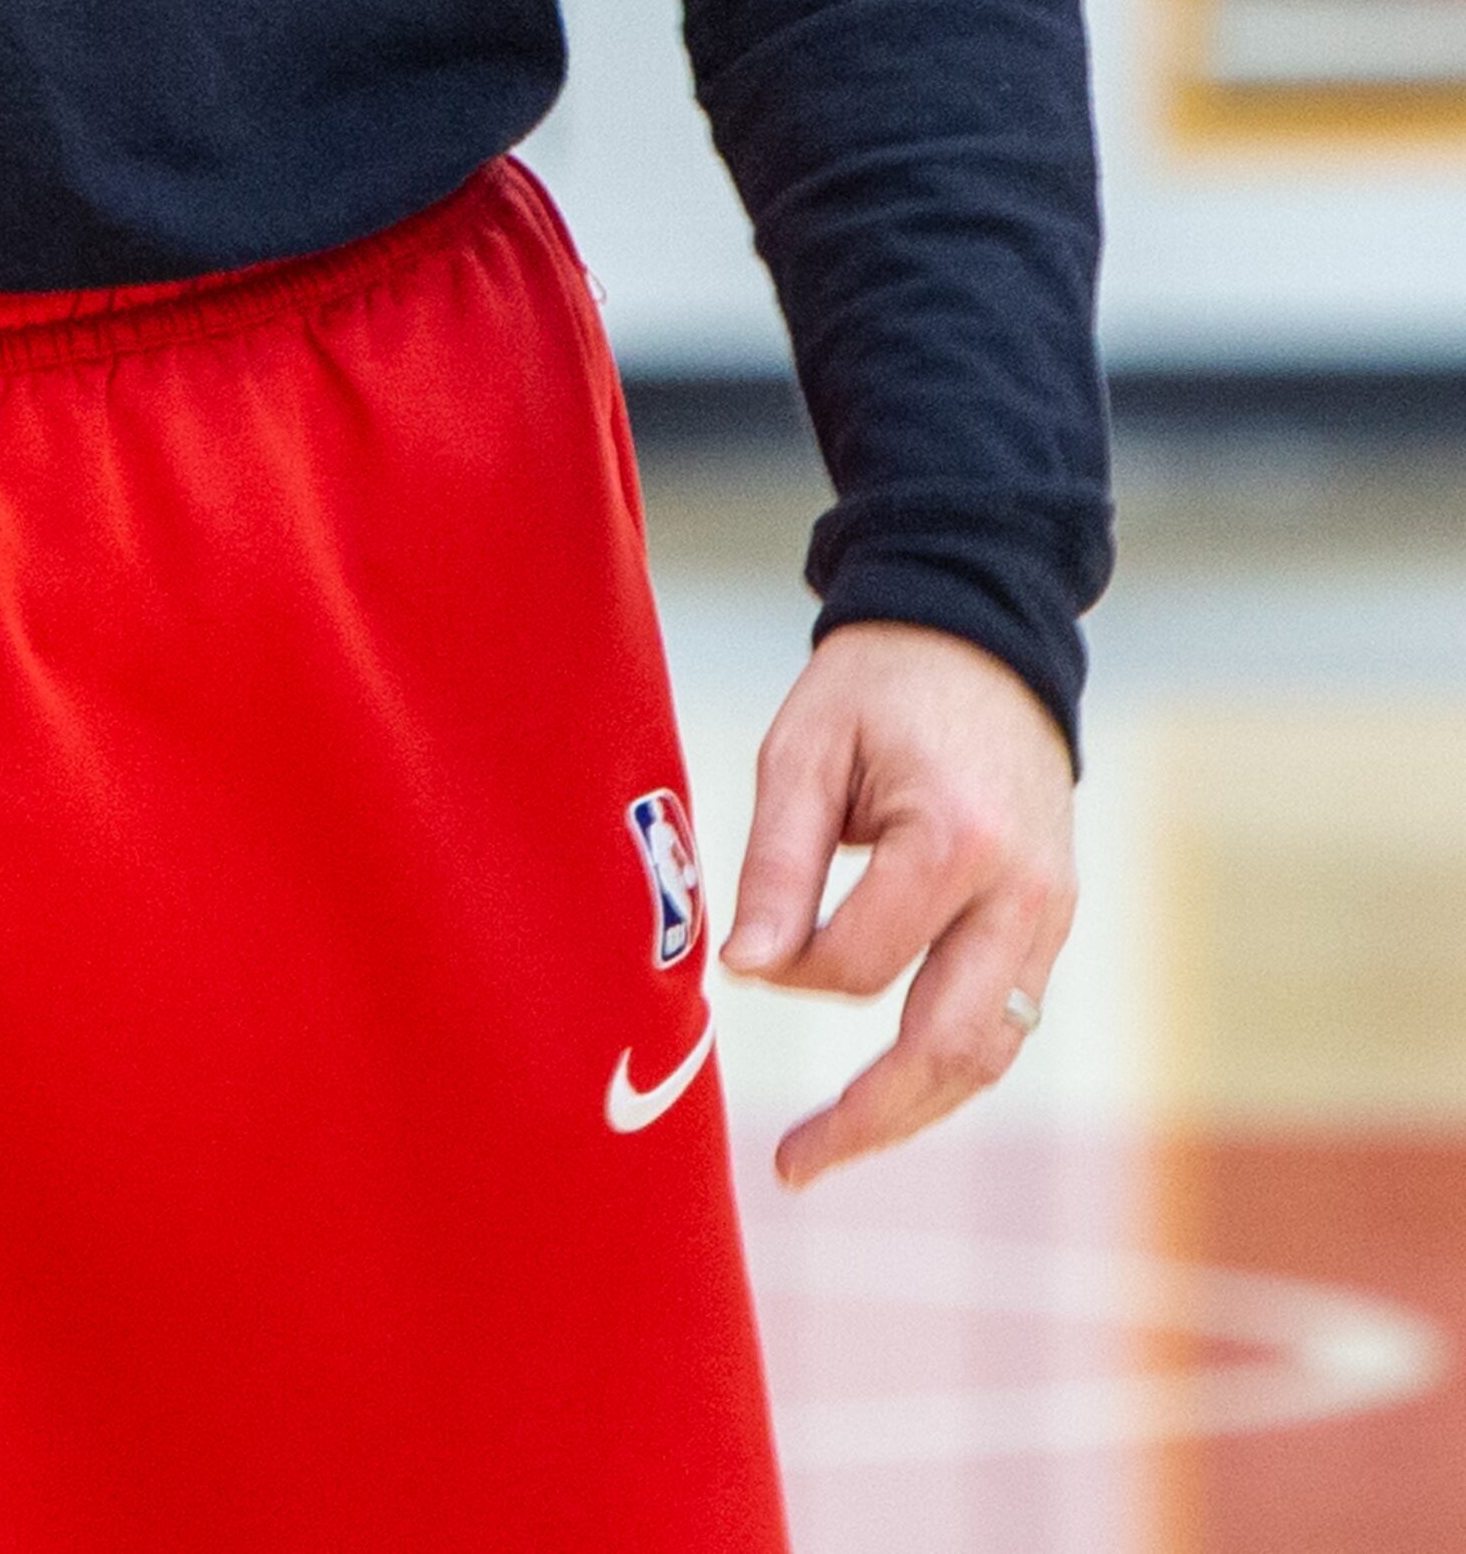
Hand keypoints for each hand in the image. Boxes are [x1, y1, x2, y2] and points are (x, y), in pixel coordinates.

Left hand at [724, 620, 1075, 1186]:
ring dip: (913, 1112)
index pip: (862, 961)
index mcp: (956, 840)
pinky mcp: (1054, 924)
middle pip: (950, 1046)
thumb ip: (779, 863)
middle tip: (793, 1164)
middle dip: (870, 1119)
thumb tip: (748, 973)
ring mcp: (1052, 915)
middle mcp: (1022, 893)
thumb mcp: (805, 748)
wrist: (980, 638)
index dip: (793, 968)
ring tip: (831, 1149)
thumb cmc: (879, 687)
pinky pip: (1006, 1022)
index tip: (746, 957)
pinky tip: (889, 1095)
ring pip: (989, 1053)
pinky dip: (949, 1069)